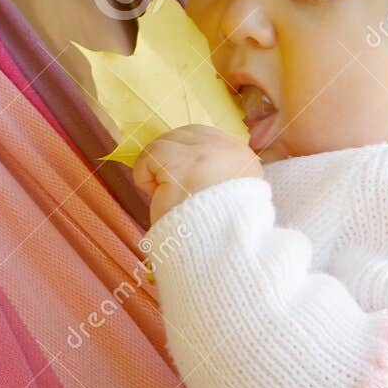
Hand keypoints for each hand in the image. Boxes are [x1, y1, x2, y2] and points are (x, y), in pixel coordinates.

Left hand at [133, 124, 263, 222]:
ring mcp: (204, 153)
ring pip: (164, 143)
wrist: (215, 252)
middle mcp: (228, 148)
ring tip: (171, 197)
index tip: (182, 183)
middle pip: (182, 135)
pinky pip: (149, 156)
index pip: (204, 138)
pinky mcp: (181, 163)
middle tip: (174, 193)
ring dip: (159, 170)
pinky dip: (145, 176)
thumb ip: (212, 173)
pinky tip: (159, 196)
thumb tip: (181, 162)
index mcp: (242, 157)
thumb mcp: (224, 195)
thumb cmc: (214, 231)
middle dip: (170, 161)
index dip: (185, 157)